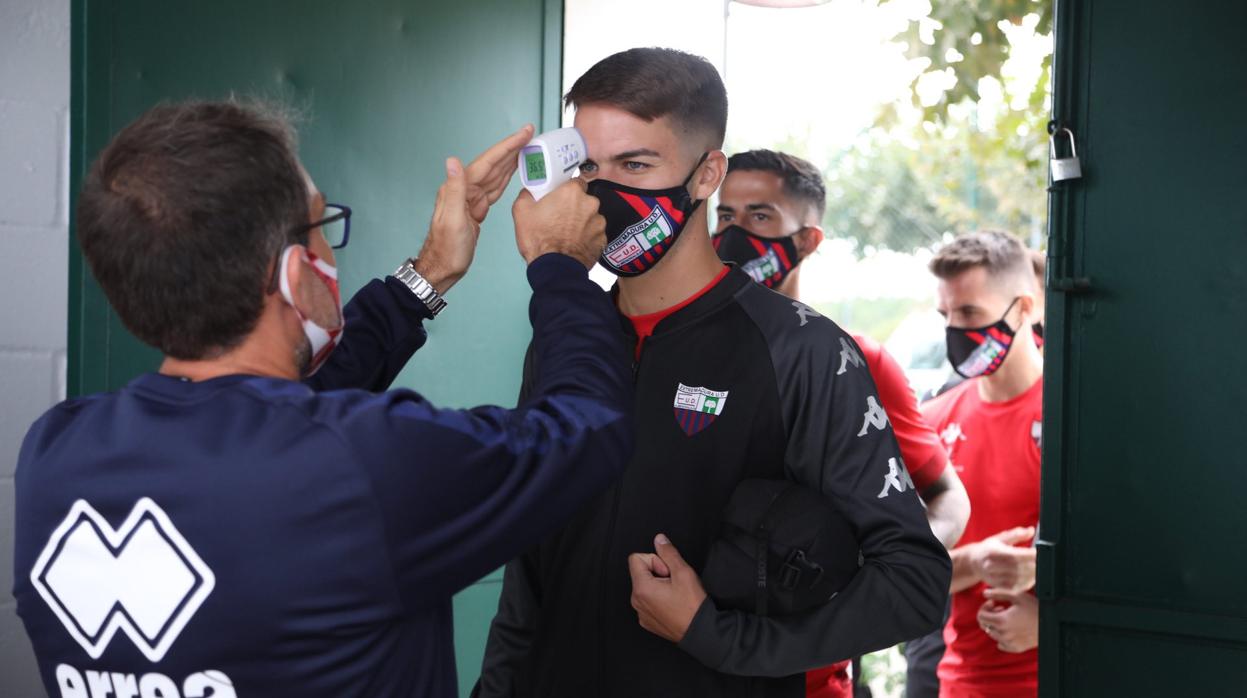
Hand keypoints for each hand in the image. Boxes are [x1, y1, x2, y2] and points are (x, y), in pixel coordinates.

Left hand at [415, 124, 534, 292]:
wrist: (443, 268)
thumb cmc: (447, 249)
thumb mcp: (451, 220)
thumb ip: (454, 189)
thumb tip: (452, 161)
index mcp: (460, 189)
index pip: (487, 162)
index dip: (506, 147)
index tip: (523, 134)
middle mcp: (464, 189)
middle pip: (493, 164)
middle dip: (512, 148)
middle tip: (530, 134)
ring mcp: (471, 199)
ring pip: (495, 174)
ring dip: (511, 160)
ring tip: (527, 148)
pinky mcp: (476, 209)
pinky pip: (494, 189)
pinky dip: (505, 178)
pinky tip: (512, 172)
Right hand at [511, 178, 605, 268]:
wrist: (554, 269)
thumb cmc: (539, 239)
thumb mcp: (521, 211)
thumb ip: (527, 194)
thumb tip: (530, 191)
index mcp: (572, 192)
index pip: (575, 182)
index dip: (566, 190)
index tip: (559, 198)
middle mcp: (590, 204)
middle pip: (584, 200)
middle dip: (574, 207)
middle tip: (560, 218)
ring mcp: (599, 223)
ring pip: (590, 217)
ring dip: (581, 222)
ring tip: (567, 234)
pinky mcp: (603, 240)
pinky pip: (594, 234)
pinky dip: (587, 237)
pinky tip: (574, 244)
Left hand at [628, 534, 706, 643]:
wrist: (700, 632)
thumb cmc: (692, 605)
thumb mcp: (683, 572)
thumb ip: (668, 553)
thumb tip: (659, 539)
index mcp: (641, 588)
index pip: (636, 558)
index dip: (654, 560)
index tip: (667, 571)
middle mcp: (636, 601)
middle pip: (640, 572)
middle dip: (657, 573)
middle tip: (674, 583)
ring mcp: (640, 613)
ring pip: (644, 587)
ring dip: (657, 586)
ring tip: (674, 595)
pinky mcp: (646, 621)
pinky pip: (647, 601)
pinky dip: (657, 599)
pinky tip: (672, 604)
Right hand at [969, 526, 1035, 591]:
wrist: (974, 562)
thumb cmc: (989, 548)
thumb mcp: (1001, 538)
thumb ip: (1016, 534)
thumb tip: (1031, 530)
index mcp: (993, 551)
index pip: (1015, 555)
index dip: (1030, 555)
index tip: (1041, 552)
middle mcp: (991, 565)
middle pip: (1018, 568)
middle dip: (1034, 566)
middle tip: (1045, 563)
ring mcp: (993, 577)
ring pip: (1018, 579)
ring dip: (1032, 576)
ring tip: (1041, 571)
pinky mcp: (997, 585)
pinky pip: (1014, 587)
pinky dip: (1026, 584)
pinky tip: (1032, 578)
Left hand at [977, 587, 1038, 652]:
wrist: (1052, 622)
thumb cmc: (1035, 608)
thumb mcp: (1017, 596)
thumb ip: (998, 593)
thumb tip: (984, 593)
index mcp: (1001, 621)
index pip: (980, 616)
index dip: (985, 607)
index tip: (994, 602)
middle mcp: (1003, 634)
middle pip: (984, 625)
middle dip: (989, 615)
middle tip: (1001, 609)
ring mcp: (1009, 643)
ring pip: (992, 634)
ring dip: (996, 625)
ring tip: (1008, 617)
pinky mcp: (1016, 648)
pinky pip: (1001, 644)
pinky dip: (1002, 636)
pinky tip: (1011, 628)